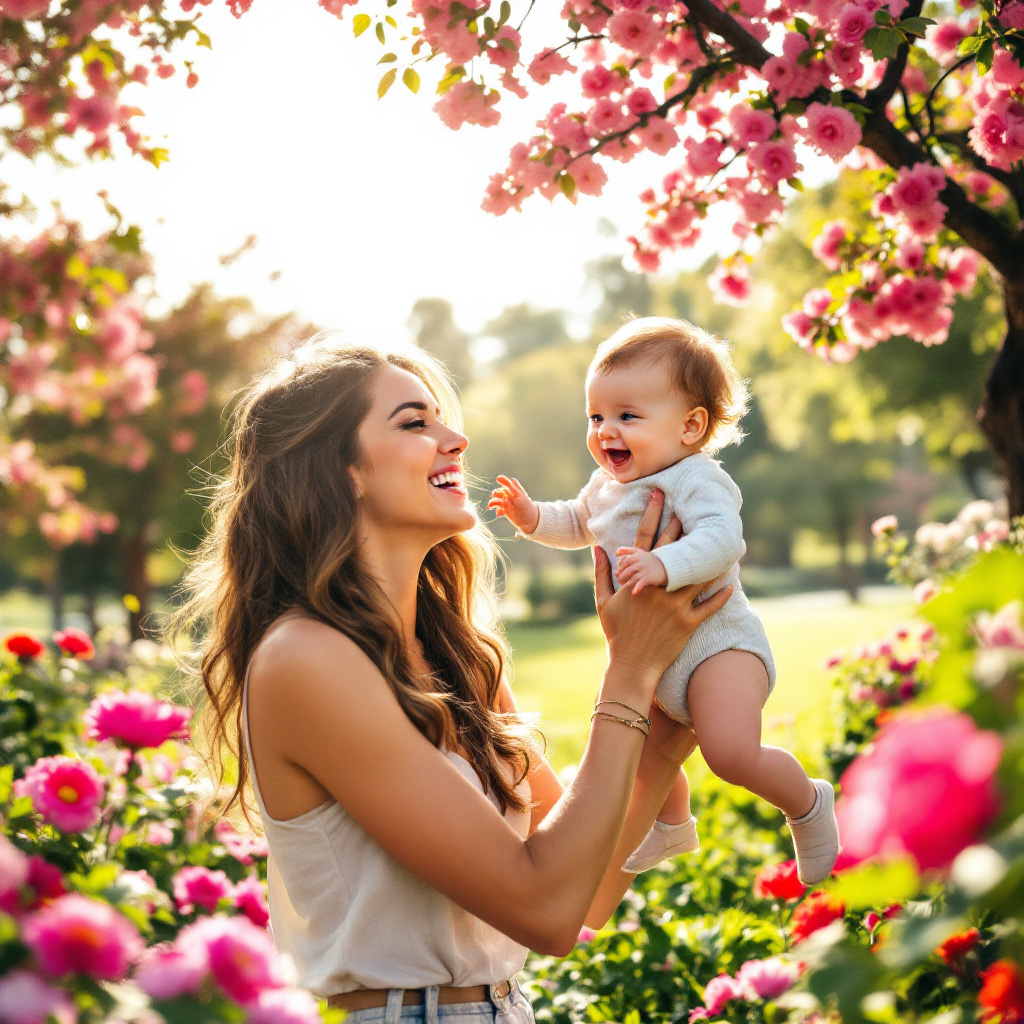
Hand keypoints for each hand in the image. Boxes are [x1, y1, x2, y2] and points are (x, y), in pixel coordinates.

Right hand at [487, 475, 539, 533]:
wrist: (529, 520)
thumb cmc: (526, 505)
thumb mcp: (518, 493)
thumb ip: (509, 485)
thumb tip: (498, 477)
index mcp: (515, 490)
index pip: (507, 483)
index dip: (503, 482)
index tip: (498, 480)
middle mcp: (510, 495)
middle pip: (500, 491)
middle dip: (497, 493)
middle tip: (498, 495)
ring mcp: (506, 502)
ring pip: (496, 499)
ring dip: (493, 501)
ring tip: (491, 505)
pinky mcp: (504, 509)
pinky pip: (496, 506)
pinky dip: (494, 507)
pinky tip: (495, 511)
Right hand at [594, 489, 731, 676]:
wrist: (632, 665)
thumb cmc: (616, 632)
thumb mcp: (604, 601)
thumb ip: (602, 572)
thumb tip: (598, 547)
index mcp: (636, 581)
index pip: (643, 540)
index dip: (651, 515)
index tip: (658, 494)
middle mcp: (657, 589)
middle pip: (671, 549)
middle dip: (680, 524)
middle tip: (690, 505)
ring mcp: (674, 606)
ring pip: (696, 575)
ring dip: (710, 557)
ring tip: (720, 538)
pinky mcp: (688, 623)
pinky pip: (709, 605)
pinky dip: (721, 593)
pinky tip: (730, 579)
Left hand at [615, 547, 667, 594]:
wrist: (667, 567)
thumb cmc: (650, 560)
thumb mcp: (640, 552)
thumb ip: (628, 551)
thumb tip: (616, 551)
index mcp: (637, 555)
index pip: (625, 561)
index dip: (621, 568)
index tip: (619, 573)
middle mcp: (641, 562)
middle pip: (628, 570)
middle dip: (622, 576)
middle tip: (620, 581)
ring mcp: (645, 570)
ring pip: (633, 577)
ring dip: (627, 583)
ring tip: (624, 587)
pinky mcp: (650, 577)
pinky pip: (641, 583)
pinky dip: (637, 588)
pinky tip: (634, 593)